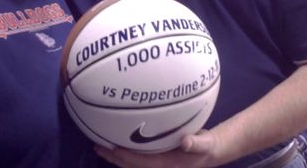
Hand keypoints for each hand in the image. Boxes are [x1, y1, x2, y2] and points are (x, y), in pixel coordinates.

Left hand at [95, 130, 220, 167]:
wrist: (208, 152)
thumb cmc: (205, 146)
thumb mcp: (205, 144)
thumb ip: (196, 143)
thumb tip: (186, 141)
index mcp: (167, 165)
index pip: (143, 162)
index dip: (127, 157)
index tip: (113, 147)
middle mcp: (158, 167)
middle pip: (131, 165)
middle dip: (115, 158)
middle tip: (97, 147)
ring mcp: (156, 164)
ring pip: (131, 164)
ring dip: (115, 157)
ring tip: (99, 147)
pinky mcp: (155, 159)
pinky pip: (136, 159)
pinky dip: (124, 154)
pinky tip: (114, 145)